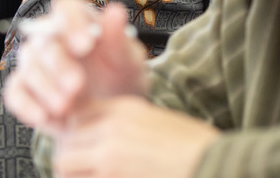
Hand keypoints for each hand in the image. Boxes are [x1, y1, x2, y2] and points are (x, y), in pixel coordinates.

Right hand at [3, 0, 147, 133]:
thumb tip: (116, 11)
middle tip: (77, 84)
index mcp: (77, 21)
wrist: (111, 115)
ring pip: (29, 66)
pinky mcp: (24, 89)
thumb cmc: (119, 79)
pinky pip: (15, 93)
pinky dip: (26, 105)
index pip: (65, 8)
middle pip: (44, 40)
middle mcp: (51, 38)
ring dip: (45, 87)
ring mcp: (35, 63)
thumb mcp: (128, 61)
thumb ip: (119, 39)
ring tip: (66, 107)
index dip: (71, 23)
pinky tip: (43, 117)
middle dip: (59, 63)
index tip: (86, 45)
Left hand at [51, 96, 219, 177]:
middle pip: (66, 140)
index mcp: (124, 109)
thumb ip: (125, 124)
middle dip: (70, 156)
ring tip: (87, 177)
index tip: (80, 147)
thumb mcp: (155, 121)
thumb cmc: (193, 148)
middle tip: (82, 170)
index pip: (78, 115)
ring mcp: (109, 156)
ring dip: (71, 173)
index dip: (75, 134)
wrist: (215, 165)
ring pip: (64, 163)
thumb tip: (101, 136)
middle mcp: (111, 128)